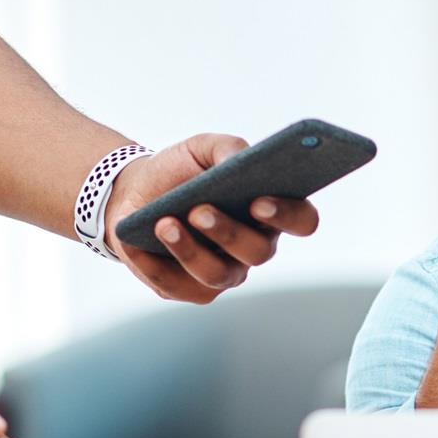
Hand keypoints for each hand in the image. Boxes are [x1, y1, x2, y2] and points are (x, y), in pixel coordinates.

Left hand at [103, 134, 322, 302]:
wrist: (135, 193)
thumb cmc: (181, 171)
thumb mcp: (203, 148)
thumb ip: (228, 148)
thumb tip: (238, 161)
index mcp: (271, 212)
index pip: (302, 220)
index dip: (288, 215)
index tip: (260, 201)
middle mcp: (255, 247)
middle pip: (258, 252)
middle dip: (229, 233)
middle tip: (200, 210)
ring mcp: (226, 272)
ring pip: (218, 275)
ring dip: (189, 251)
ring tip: (164, 224)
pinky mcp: (189, 289)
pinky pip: (176, 286)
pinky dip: (153, 264)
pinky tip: (136, 244)